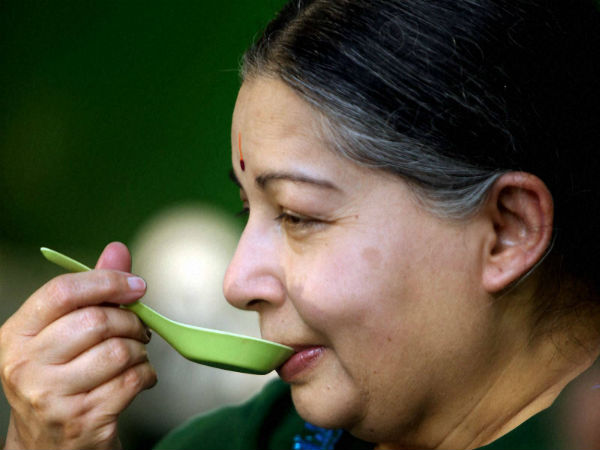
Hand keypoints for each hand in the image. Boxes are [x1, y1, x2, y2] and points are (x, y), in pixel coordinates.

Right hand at [0, 242, 156, 448]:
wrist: (49, 446)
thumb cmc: (61, 379)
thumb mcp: (65, 334)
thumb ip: (92, 291)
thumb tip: (117, 249)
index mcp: (16, 335)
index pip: (62, 291)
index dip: (106, 282)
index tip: (137, 286)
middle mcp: (25, 366)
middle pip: (96, 321)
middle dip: (131, 321)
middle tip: (139, 329)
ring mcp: (51, 397)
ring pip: (118, 351)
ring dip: (140, 350)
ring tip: (135, 356)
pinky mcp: (82, 420)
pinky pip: (132, 380)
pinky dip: (147, 374)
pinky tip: (140, 378)